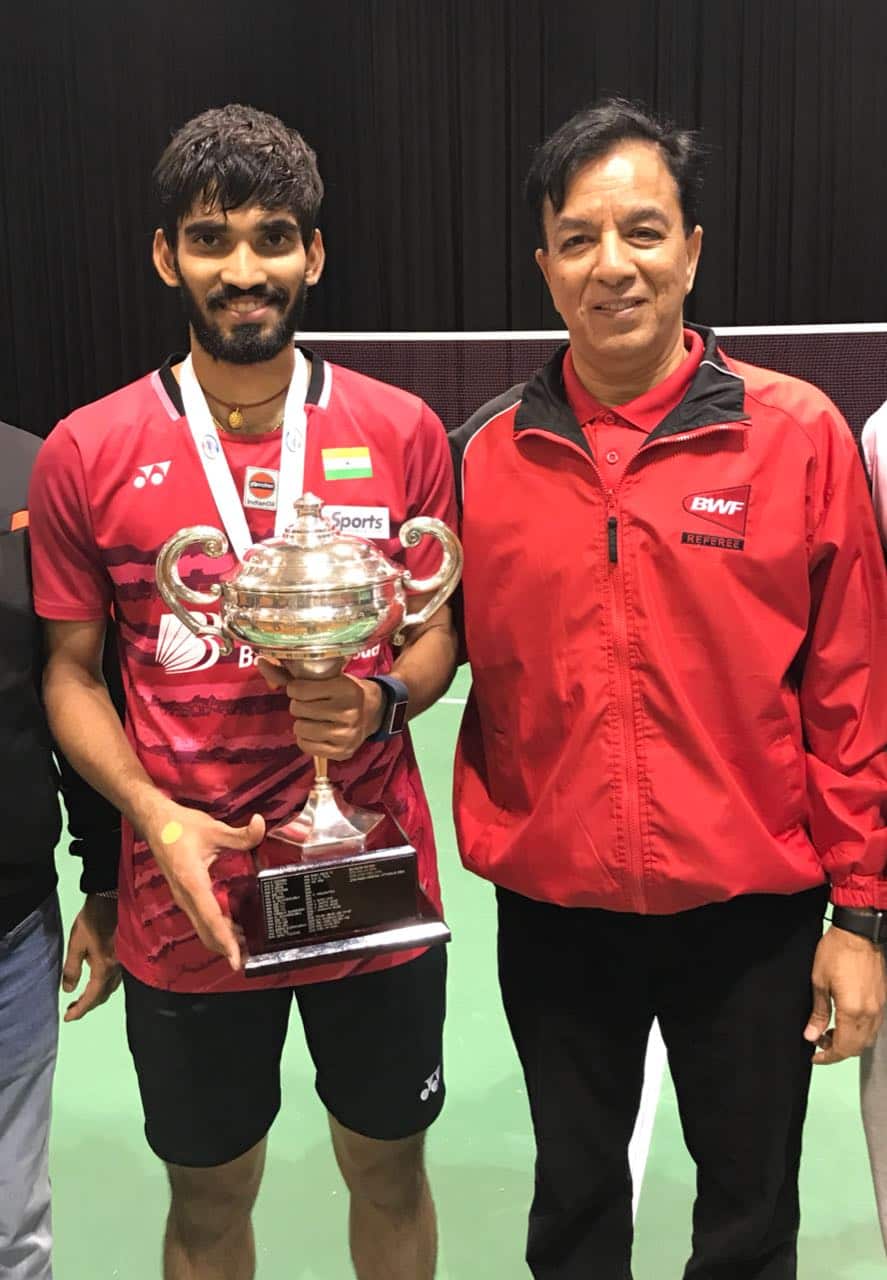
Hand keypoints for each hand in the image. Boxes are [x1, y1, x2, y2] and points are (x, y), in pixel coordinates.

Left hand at [62, 895, 120, 1021]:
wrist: (112, 897)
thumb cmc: (92, 919)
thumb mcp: (76, 943)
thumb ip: (72, 968)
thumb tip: (67, 990)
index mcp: (104, 967)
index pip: (92, 996)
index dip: (79, 1010)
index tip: (67, 1018)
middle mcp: (117, 968)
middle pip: (103, 995)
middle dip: (87, 1005)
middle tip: (71, 1010)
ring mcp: (123, 962)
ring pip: (111, 988)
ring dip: (96, 996)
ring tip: (81, 999)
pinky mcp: (125, 954)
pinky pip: (115, 978)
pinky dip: (104, 986)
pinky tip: (97, 981)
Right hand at [142, 803, 265, 969]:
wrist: (154, 822)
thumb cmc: (181, 826)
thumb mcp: (214, 828)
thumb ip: (240, 833)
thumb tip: (261, 824)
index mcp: (192, 883)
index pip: (211, 918)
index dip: (225, 940)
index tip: (236, 959)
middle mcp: (185, 896)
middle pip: (206, 931)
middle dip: (226, 947)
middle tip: (249, 958)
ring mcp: (183, 898)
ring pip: (202, 928)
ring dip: (221, 940)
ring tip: (246, 947)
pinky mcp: (184, 895)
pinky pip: (200, 919)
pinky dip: (215, 928)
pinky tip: (233, 927)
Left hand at [258, 659, 382, 760]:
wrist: (373, 711)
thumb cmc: (342, 690)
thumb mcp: (324, 677)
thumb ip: (290, 673)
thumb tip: (260, 662)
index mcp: (345, 688)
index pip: (299, 689)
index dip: (295, 689)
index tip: (304, 689)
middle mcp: (348, 711)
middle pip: (298, 709)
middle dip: (299, 705)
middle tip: (311, 704)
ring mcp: (346, 734)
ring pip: (300, 729)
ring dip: (302, 722)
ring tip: (314, 718)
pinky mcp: (343, 752)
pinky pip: (306, 746)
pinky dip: (306, 739)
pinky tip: (316, 732)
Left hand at [804, 924, 886, 1063]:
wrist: (859, 933)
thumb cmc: (835, 952)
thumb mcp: (819, 981)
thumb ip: (818, 1013)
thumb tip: (811, 1036)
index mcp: (852, 1011)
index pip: (843, 1047)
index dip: (828, 1056)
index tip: (815, 1056)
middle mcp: (870, 1014)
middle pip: (857, 1047)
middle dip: (838, 1051)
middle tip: (819, 1044)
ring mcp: (879, 1008)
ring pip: (867, 1039)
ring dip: (849, 1042)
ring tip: (829, 1032)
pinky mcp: (882, 1000)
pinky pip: (873, 1026)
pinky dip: (859, 1031)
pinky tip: (845, 1022)